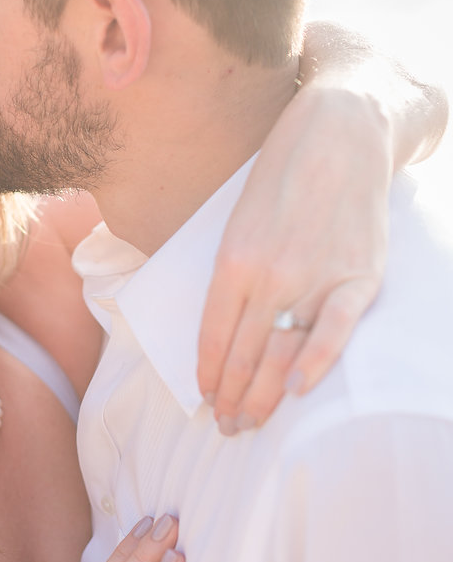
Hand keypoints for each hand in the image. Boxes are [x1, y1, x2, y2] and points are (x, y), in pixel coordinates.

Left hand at [198, 84, 388, 433]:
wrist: (340, 134)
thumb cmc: (282, 176)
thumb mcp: (237, 220)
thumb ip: (233, 272)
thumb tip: (223, 324)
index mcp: (232, 261)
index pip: (213, 336)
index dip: (208, 374)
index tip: (205, 399)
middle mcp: (269, 276)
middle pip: (243, 354)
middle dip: (231, 398)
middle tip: (226, 427)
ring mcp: (314, 278)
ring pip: (282, 353)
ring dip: (262, 395)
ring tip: (250, 422)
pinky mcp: (357, 276)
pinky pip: (336, 331)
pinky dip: (317, 363)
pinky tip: (297, 392)